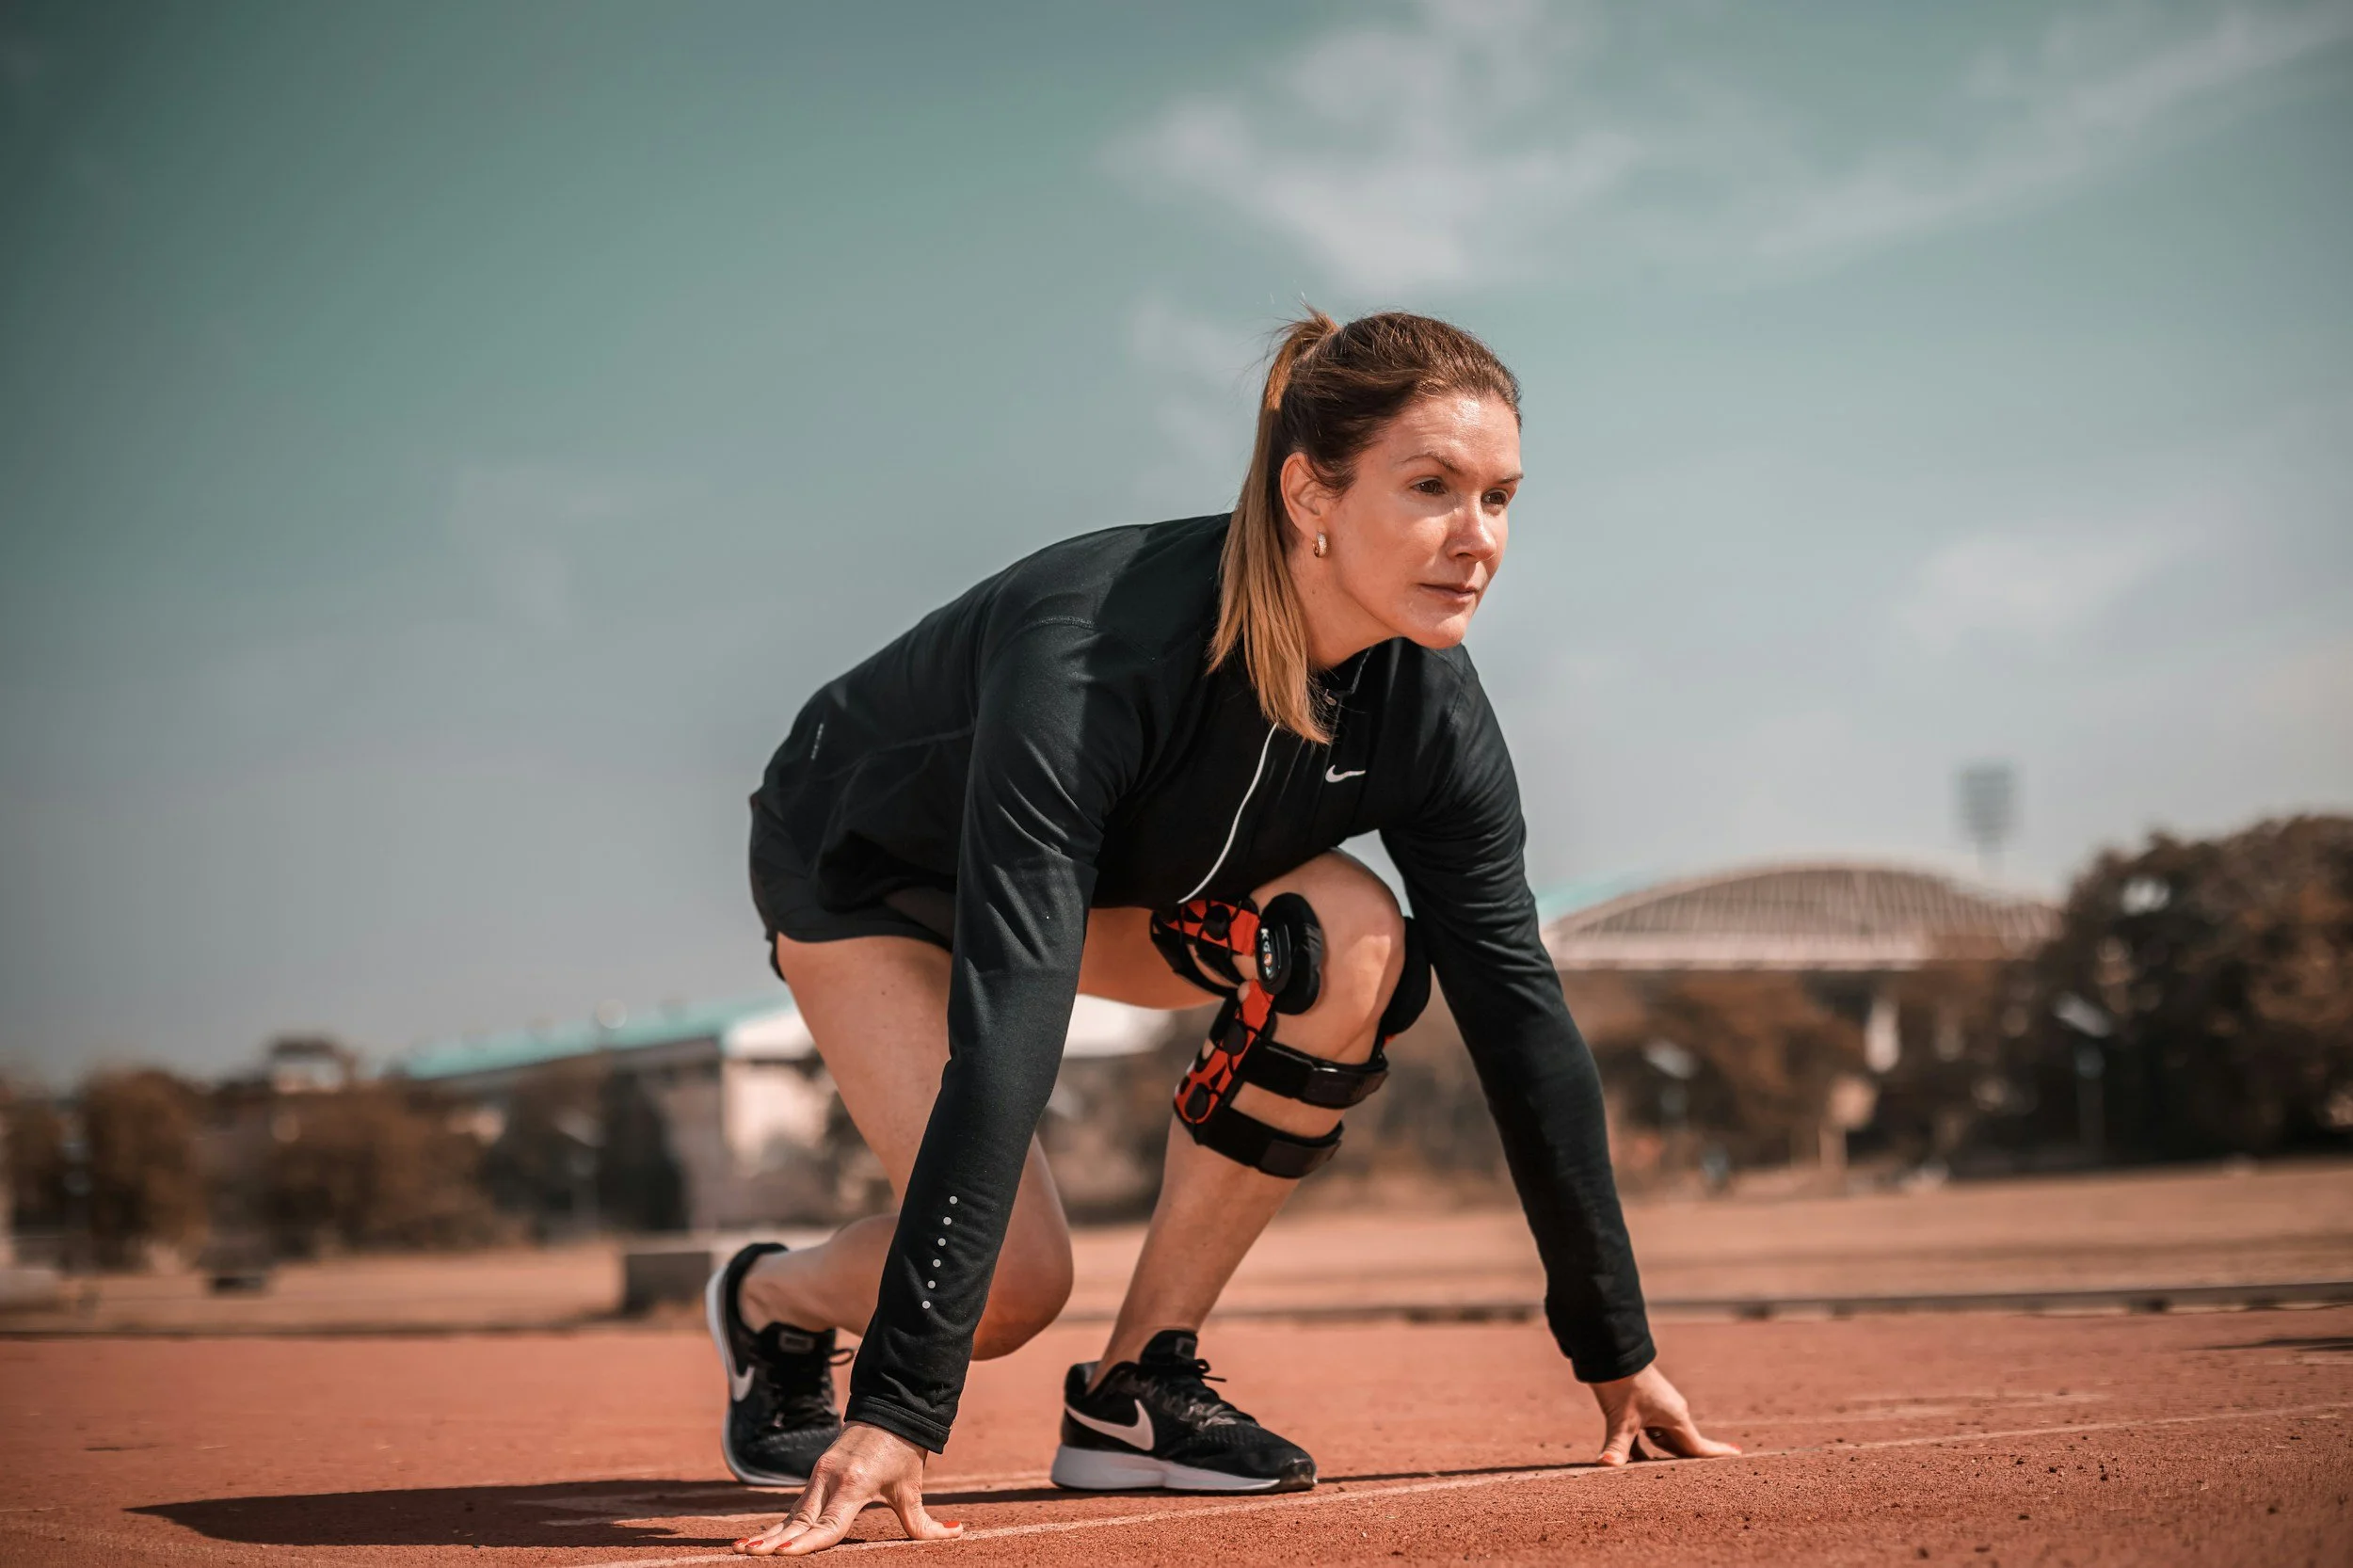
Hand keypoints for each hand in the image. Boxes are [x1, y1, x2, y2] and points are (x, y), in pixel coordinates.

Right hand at [732, 1422, 961, 1554]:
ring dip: (768, 1533)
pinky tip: (758, 1539)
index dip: (807, 1543)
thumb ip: (927, 1521)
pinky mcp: (817, 1472)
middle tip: (747, 1553)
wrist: (892, 1406)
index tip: (784, 1554)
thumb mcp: (913, 1486)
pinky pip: (796, 1505)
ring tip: (742, 1548)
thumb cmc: (905, 1449)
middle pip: (799, 1519)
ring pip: (792, 1512)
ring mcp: (820, 1474)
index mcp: (854, 1483)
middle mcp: (831, 1478)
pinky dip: (778, 1524)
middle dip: (773, 1540)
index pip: (827, 1523)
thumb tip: (959, 1533)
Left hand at [1588, 1363, 1740, 1466]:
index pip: (1699, 1446)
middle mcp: (1672, 1413)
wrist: (1611, 1351)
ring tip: (1663, 1474)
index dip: (1717, 1454)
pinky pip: (1647, 1431)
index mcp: (1676, 1418)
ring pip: (1663, 1438)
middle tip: (1702, 1478)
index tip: (1738, 1455)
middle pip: (1682, 1445)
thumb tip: (1606, 1464)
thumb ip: (1617, 1446)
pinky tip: (1631, 1459)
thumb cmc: (1621, 1384)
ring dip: (1659, 1455)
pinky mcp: (1642, 1403)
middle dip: (1687, 1462)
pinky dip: (1641, 1446)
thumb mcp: (1621, 1419)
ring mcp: (1658, 1407)